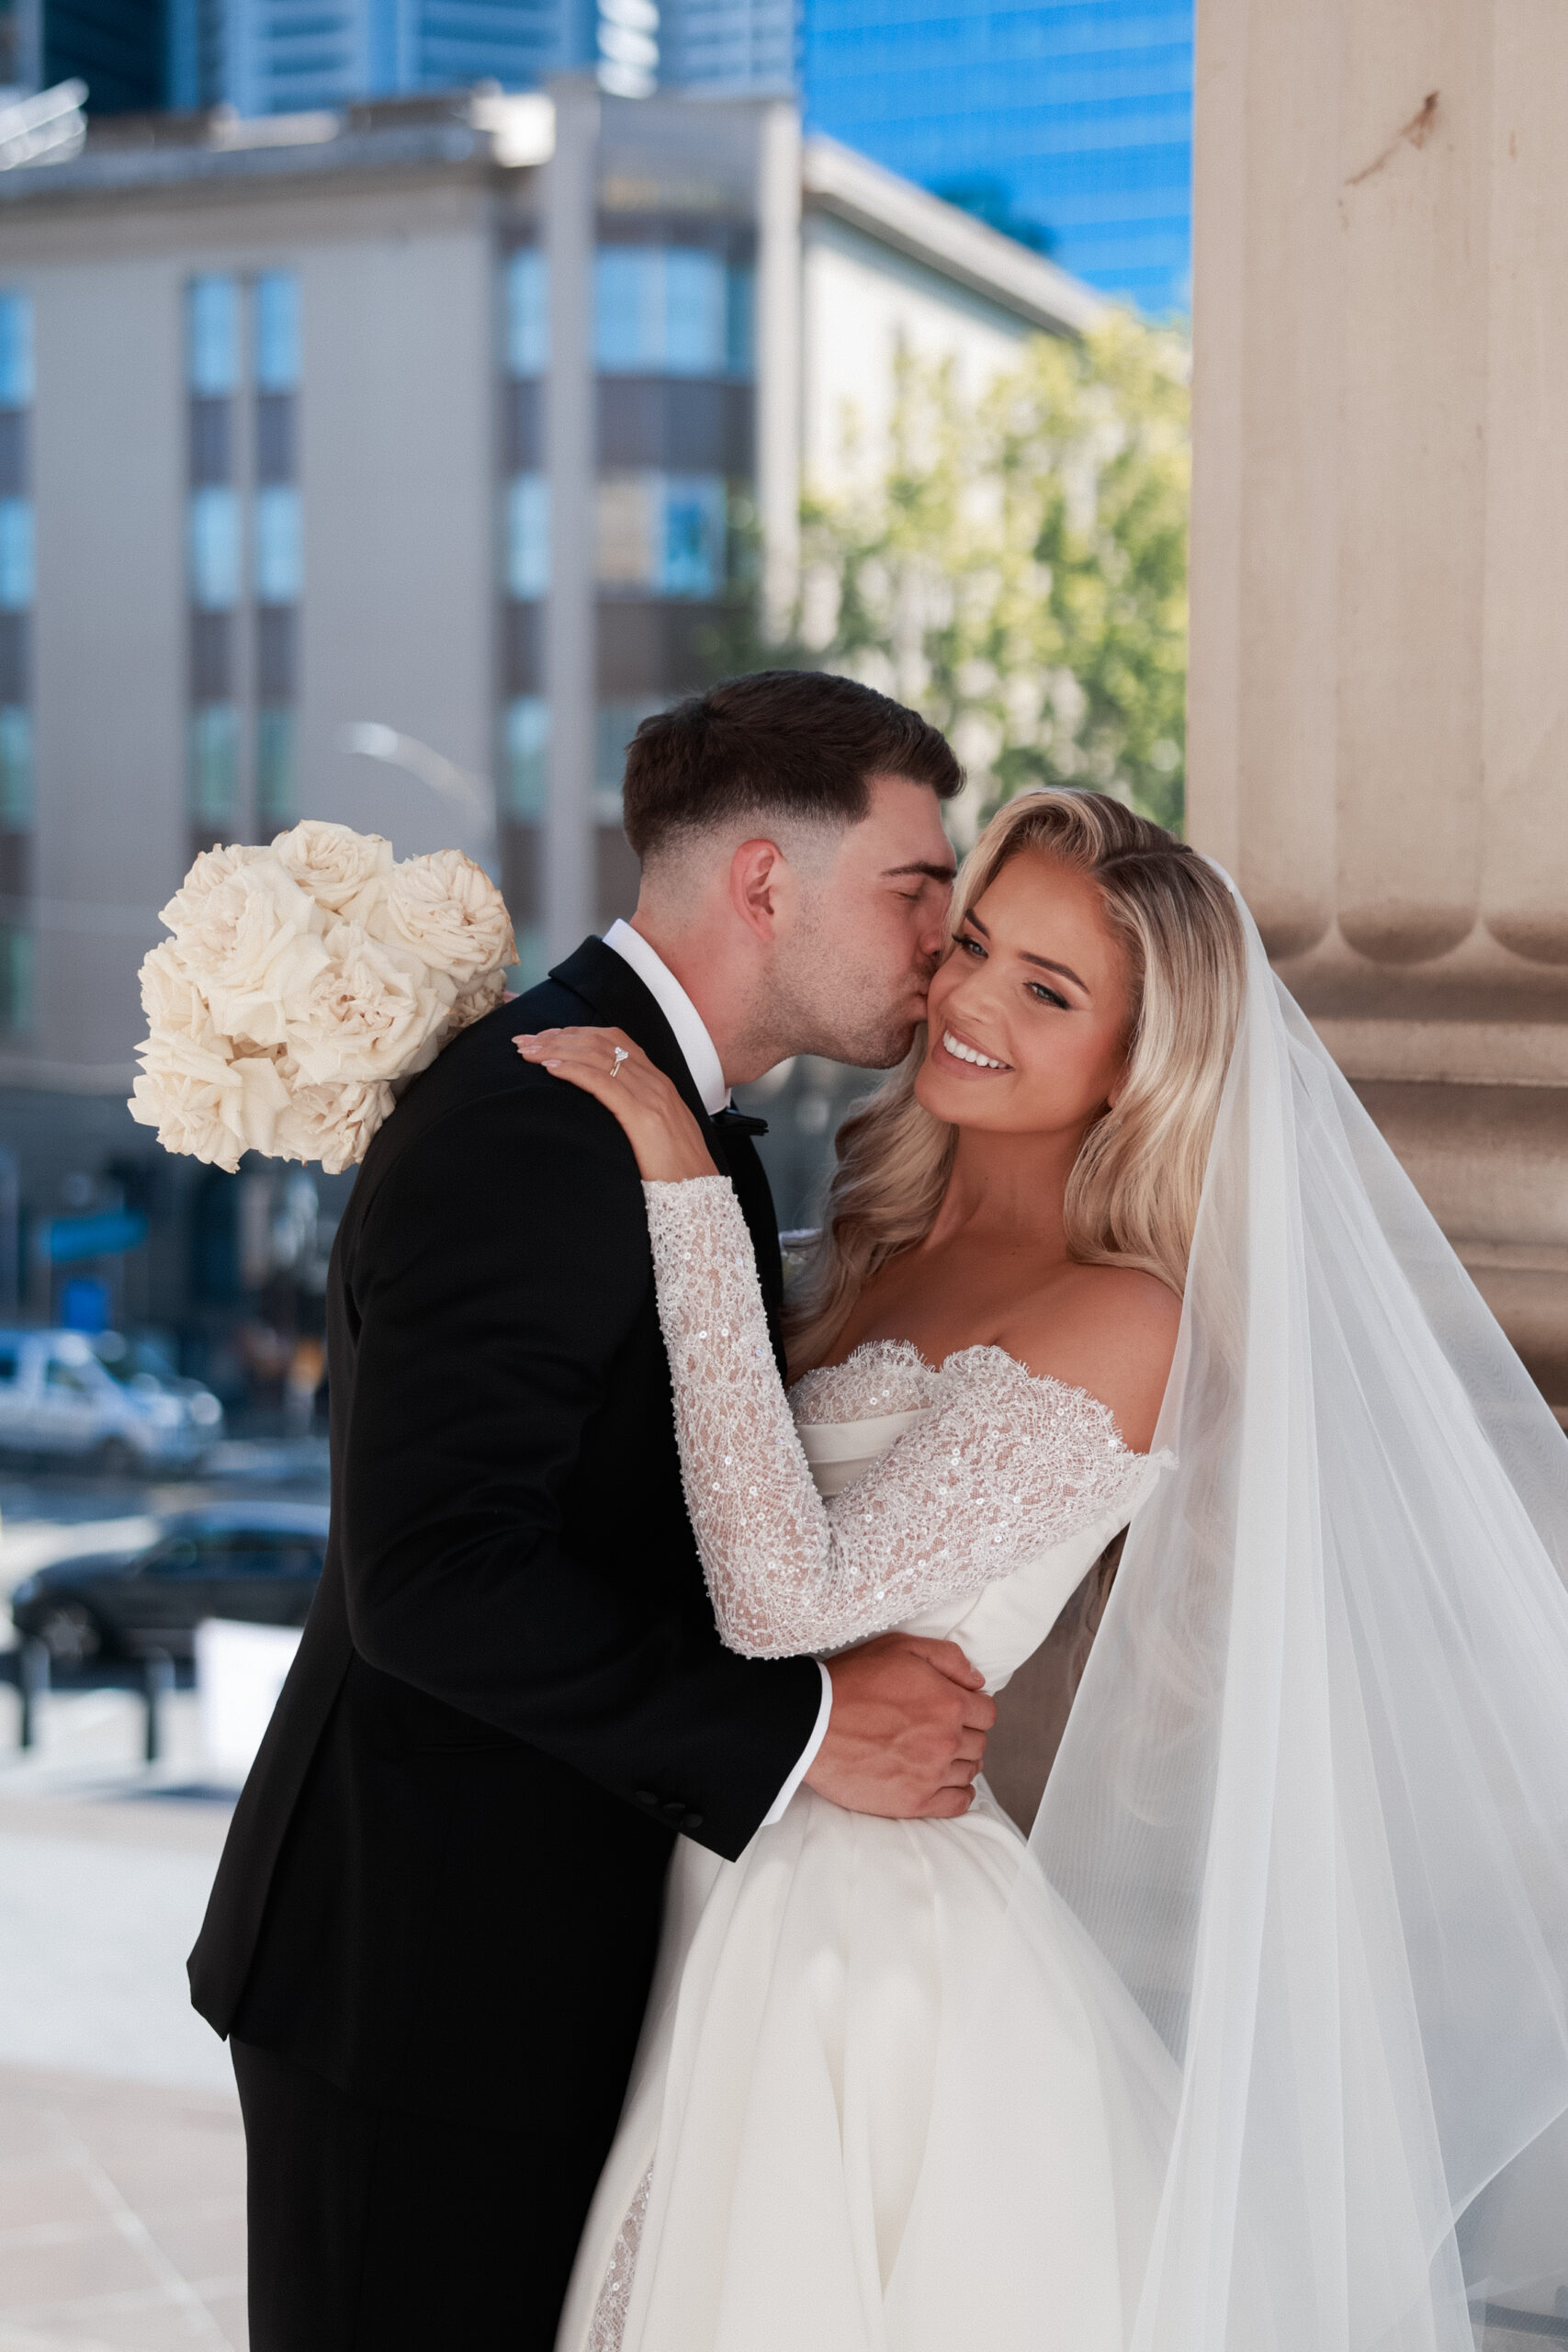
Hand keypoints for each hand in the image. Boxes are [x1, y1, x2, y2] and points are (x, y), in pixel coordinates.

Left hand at [514, 1026, 717, 1181]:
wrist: (701, 1197)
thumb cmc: (676, 1172)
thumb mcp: (657, 1132)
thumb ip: (637, 1111)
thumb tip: (606, 1108)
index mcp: (659, 1082)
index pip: (615, 1041)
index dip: (577, 1033)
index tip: (547, 1036)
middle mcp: (655, 1082)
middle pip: (601, 1043)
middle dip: (559, 1037)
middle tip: (525, 1040)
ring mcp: (650, 1097)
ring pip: (597, 1057)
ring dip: (557, 1050)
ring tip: (529, 1052)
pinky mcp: (642, 1117)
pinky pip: (602, 1083)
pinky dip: (572, 1071)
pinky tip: (550, 1068)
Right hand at [804, 1633, 995, 1819]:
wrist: (811, 1724)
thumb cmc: (852, 1681)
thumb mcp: (901, 1647)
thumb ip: (948, 1658)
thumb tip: (977, 1679)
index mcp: (950, 1703)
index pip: (987, 1713)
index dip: (972, 1708)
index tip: (955, 1709)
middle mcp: (947, 1740)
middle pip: (979, 1743)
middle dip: (964, 1733)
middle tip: (938, 1729)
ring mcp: (931, 1773)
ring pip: (969, 1771)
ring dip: (958, 1762)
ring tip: (934, 1753)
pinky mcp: (914, 1802)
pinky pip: (957, 1803)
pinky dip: (957, 1793)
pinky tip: (943, 1782)